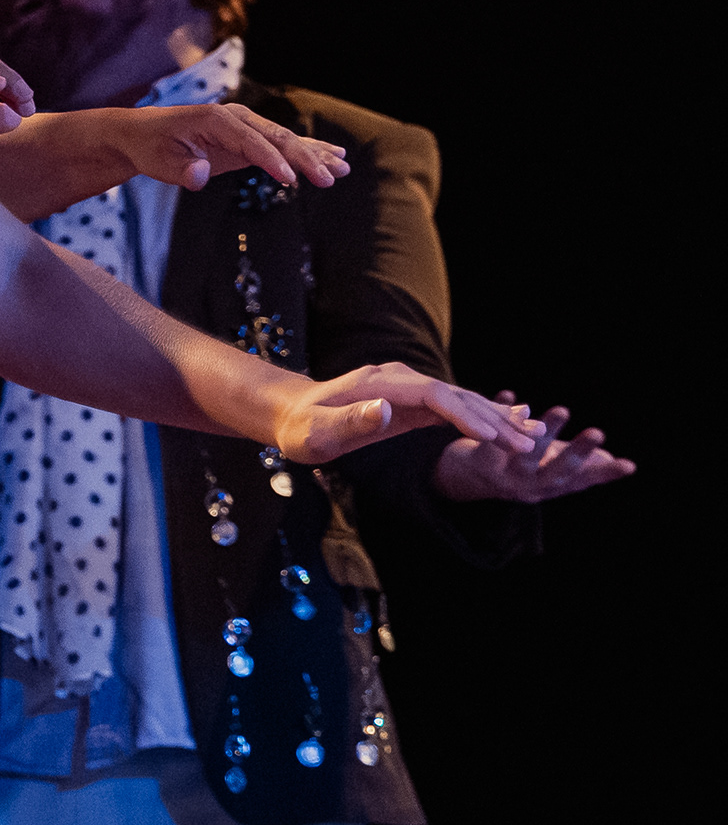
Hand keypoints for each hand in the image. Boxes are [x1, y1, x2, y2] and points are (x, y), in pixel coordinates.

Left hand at [104, 102, 345, 193]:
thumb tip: (200, 174)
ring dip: (315, 155)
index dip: (272, 160)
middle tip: (329, 179)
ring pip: (286, 141)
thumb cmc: (150, 147)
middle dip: (305, 159)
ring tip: (342, 168)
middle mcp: (236, 118)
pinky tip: (332, 158)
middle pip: (277, 138)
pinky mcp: (247, 141)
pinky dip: (306, 153)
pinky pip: (281, 147)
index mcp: (217, 119)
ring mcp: (245, 127)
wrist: (142, 134)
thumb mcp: (158, 161)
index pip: (252, 141)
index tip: (291, 179)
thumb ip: (181, 170)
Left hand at [268, 364, 540, 466]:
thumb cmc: (300, 428)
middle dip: (494, 420)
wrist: (290, 414)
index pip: (433, 395)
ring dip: (497, 419)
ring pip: (461, 400)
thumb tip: (385, 409)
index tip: (493, 436)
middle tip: (531, 445)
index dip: (465, 414)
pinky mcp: (412, 399)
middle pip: (455, 396)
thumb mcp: (317, 431)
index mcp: (381, 384)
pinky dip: (483, 417)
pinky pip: (454, 407)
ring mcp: (408, 387)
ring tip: (534, 438)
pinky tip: (511, 426)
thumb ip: (350, 420)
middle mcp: (400, 379)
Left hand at [433, 391, 637, 501]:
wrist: (469, 477)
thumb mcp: (551, 469)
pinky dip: (501, 412)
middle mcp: (530, 486)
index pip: (582, 481)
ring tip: (562, 410)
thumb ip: (581, 465)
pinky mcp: (479, 460)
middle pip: (556, 471)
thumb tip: (616, 462)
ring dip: (544, 432)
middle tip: (597, 433)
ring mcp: (504, 474)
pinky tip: (511, 393)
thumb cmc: (523, 468)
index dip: (605, 474)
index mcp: (551, 487)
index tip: (629, 465)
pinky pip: (490, 436)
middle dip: (577, 453)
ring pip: (526, 454)